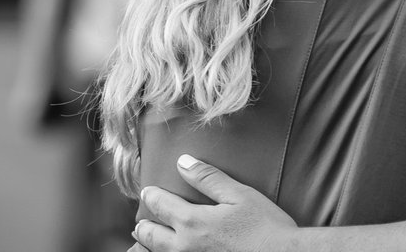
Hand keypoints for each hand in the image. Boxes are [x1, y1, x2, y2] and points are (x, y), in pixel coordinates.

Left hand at [132, 155, 297, 251]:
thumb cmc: (265, 226)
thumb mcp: (240, 194)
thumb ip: (209, 178)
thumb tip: (183, 162)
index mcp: (193, 222)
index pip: (161, 206)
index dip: (152, 196)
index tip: (147, 191)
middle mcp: (185, 246)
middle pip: (152, 237)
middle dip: (144, 227)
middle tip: (140, 223)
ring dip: (149, 247)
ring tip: (145, 242)